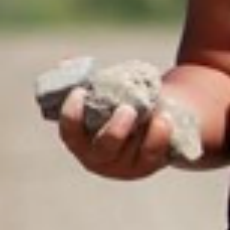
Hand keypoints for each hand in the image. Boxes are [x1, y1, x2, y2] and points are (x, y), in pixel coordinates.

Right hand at [56, 88, 173, 180]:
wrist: (153, 115)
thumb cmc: (120, 101)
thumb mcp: (104, 92)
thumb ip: (86, 80)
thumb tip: (65, 64)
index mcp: (81, 140)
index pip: (69, 134)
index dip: (71, 116)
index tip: (80, 92)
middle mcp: (99, 157)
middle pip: (103, 150)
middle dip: (115, 131)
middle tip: (128, 109)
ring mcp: (124, 165)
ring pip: (132, 153)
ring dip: (143, 131)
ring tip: (154, 110)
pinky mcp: (147, 165)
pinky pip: (153, 154)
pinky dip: (159, 136)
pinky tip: (165, 119)